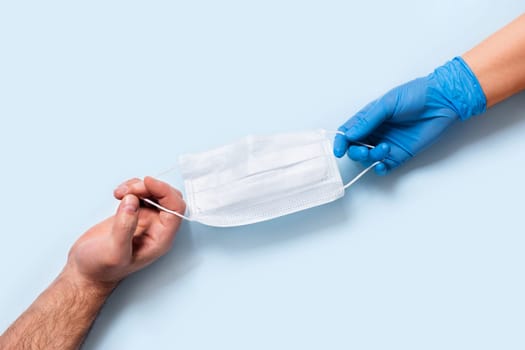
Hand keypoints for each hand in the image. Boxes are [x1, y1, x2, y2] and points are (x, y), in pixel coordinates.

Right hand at [64, 176, 185, 288]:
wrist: (85, 271)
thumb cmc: (101, 268)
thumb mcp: (113, 252)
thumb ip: (124, 228)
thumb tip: (132, 201)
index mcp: (162, 238)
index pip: (176, 209)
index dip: (165, 192)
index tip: (146, 182)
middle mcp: (158, 227)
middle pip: (167, 197)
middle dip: (150, 187)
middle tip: (129, 190)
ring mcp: (146, 219)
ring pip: (154, 192)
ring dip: (138, 186)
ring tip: (119, 193)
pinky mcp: (134, 213)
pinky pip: (140, 193)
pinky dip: (130, 188)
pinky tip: (117, 194)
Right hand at [333, 57, 486, 174]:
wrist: (442, 101)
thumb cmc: (415, 95)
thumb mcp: (387, 103)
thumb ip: (367, 120)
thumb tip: (349, 135)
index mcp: (369, 118)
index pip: (348, 132)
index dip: (341, 142)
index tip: (339, 150)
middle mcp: (375, 132)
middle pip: (355, 148)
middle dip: (355, 152)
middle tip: (363, 150)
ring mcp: (387, 144)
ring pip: (368, 158)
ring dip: (370, 158)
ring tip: (384, 149)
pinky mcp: (400, 154)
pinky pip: (384, 166)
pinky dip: (380, 168)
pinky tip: (383, 164)